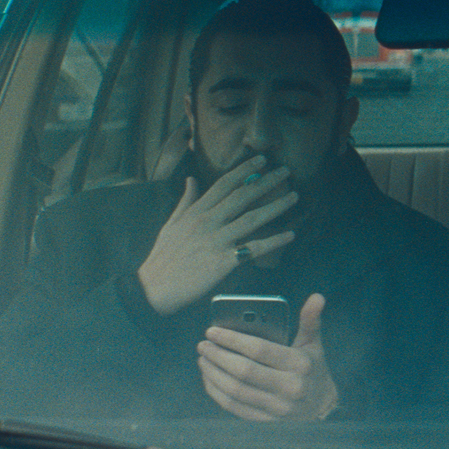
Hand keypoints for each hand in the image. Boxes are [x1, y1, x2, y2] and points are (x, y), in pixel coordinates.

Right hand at [137, 155, 298, 314]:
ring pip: (252, 218)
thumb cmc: (163, 257)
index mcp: (196, 211)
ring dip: (276, 206)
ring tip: (294, 197)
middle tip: (285, 171)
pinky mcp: (224, 261)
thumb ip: (186, 201)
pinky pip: (253, 248)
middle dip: (265, 182)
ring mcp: (217, 240)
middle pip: (242, 196)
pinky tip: (290, 235)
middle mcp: (208, 221)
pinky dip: (273, 241)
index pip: (223, 184)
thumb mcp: (171, 223)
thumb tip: (191, 179)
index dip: (244, 170)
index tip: (261, 160)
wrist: (155, 288)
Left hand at [197, 293, 337, 420]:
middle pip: (244, 371)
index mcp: (299, 364)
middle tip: (203, 345)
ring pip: (236, 391)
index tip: (212, 331)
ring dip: (213, 374)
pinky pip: (235, 407)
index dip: (232, 340)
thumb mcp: (313, 343)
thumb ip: (310, 320)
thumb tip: (317, 297)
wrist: (322, 405)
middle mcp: (290, 387)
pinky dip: (217, 393)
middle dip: (218, 356)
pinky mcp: (266, 420)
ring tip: (203, 359)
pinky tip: (209, 379)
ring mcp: (277, 407)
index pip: (259, 350)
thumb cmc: (312, 368)